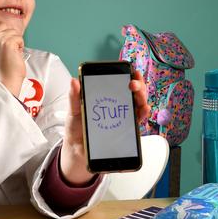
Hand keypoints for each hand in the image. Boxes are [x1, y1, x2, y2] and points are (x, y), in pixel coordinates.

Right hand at [0, 1, 25, 95]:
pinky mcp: (6, 42)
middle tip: (8, 52)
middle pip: (4, 25)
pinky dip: (20, 46)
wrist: (5, 81)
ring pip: (13, 32)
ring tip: (11, 55)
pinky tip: (14, 56)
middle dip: (11, 36)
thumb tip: (6, 31)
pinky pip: (19, 38)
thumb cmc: (4, 70)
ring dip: (17, 43)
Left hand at [59, 70, 150, 185]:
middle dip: (138, 84)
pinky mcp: (126, 129)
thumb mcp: (74, 110)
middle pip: (134, 90)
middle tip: (132, 84)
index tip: (130, 70)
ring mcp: (123, 115)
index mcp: (106, 95)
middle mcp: (118, 103)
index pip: (121, 81)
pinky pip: (138, 119)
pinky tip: (143, 109)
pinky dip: (143, 113)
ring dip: (143, 96)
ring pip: (139, 102)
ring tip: (139, 95)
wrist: (77, 148)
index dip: (129, 74)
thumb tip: (74, 81)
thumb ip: (74, 96)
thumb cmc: (77, 126)